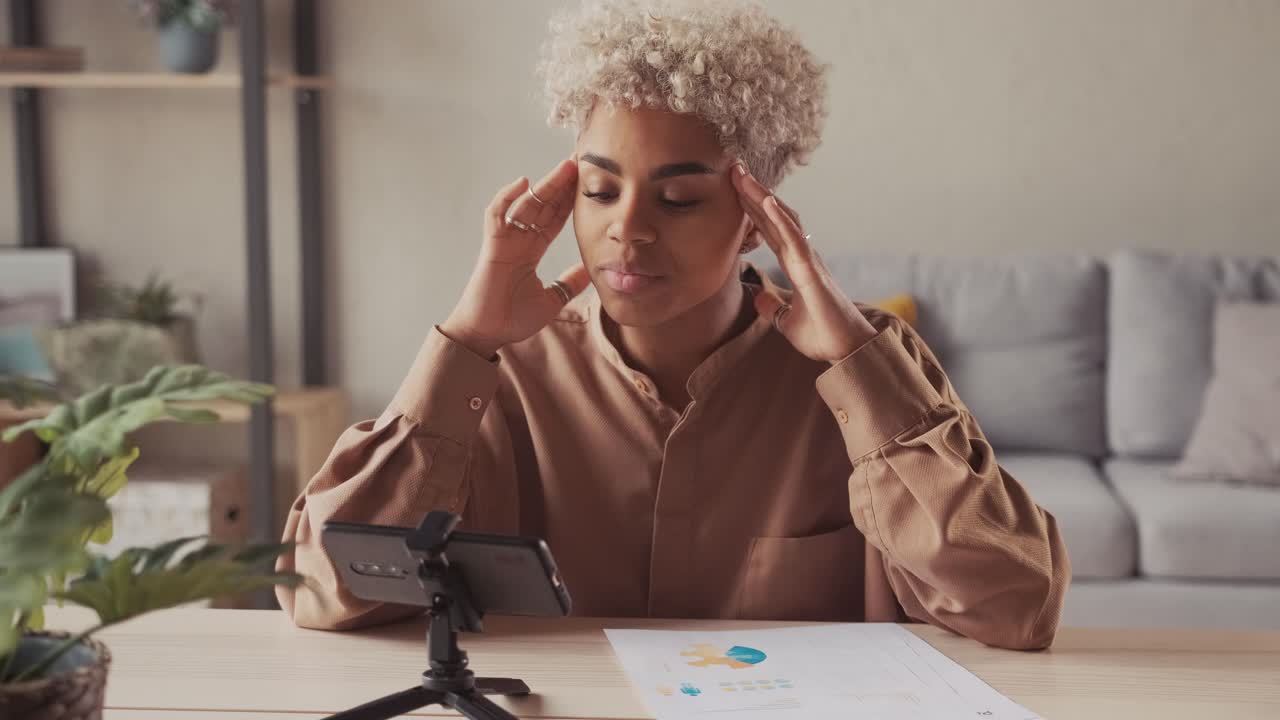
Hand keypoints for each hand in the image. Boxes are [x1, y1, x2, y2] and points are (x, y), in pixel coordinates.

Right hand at [440, 156, 590, 357]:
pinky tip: (524, 183)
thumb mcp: (551, 300)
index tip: (586, 184)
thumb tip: (590, 272)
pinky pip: (496, 214)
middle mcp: (518, 240)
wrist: (487, 333)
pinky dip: (507, 197)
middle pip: (543, 205)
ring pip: (525, 204)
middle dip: (561, 184)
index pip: (554, 219)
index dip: (568, 201)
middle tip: (580, 163)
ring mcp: (504, 240)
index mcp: (530, 250)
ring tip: (565, 167)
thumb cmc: (511, 319)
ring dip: (544, 185)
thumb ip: (568, 284)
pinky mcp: (491, 245)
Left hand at [731, 163, 877, 362]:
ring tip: (743, 176)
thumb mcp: (788, 323)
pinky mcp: (811, 272)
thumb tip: (760, 299)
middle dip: (753, 194)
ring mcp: (808, 261)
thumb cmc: (824, 335)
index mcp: (796, 266)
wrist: (847, 351)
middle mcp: (802, 258)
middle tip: (733, 169)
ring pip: (783, 220)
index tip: (734, 190)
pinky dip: (779, 218)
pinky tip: (764, 200)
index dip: (753, 211)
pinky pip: (793, 239)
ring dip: (762, 196)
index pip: (769, 232)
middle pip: (774, 218)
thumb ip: (775, 308)